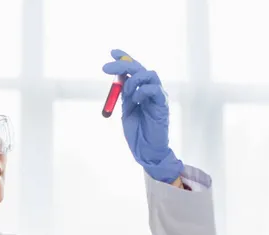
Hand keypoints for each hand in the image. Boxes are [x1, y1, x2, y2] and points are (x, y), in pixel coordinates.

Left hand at [102, 49, 183, 183]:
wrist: (145, 149)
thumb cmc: (136, 131)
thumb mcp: (126, 109)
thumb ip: (123, 94)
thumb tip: (117, 79)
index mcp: (139, 90)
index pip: (133, 69)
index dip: (124, 58)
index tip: (112, 52)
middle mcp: (149, 90)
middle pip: (139, 68)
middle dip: (123, 64)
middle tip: (106, 67)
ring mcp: (157, 96)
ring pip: (149, 75)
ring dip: (134, 80)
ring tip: (126, 92)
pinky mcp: (162, 105)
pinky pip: (155, 90)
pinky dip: (143, 91)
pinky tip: (136, 100)